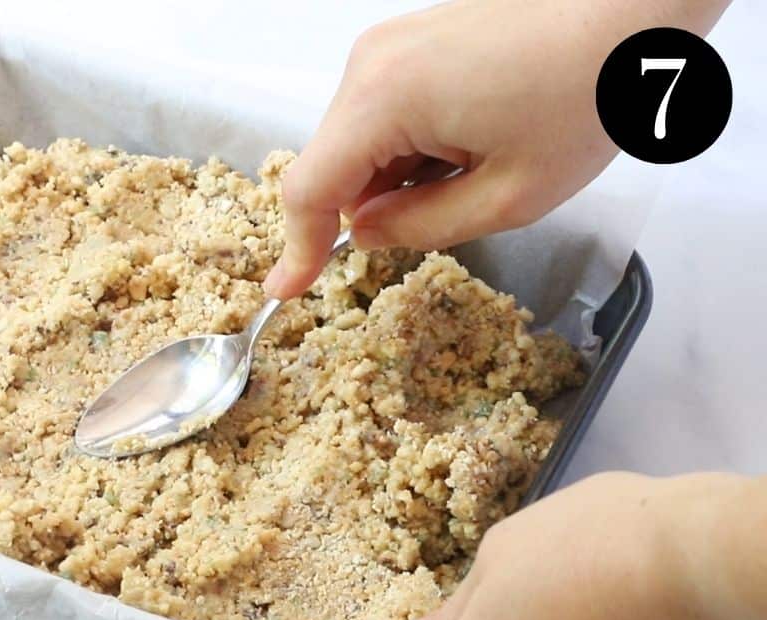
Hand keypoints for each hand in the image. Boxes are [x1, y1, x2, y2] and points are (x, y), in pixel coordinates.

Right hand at [264, 0, 729, 298]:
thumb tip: (363, 232)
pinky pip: (384, 111)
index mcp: (384, 98)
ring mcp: (387, 45)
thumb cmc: (585, 94)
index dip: (298, 246)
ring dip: (399, 174)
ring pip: (360, 140)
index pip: (311, 188)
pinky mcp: (409, 39)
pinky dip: (412, 144)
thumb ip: (420, 227)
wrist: (632, 4)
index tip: (288, 290)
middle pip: (333, 164)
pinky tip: (475, 138)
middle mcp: (369, 64)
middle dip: (372, 205)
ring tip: (482, 161)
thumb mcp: (508, 195)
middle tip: (454, 211)